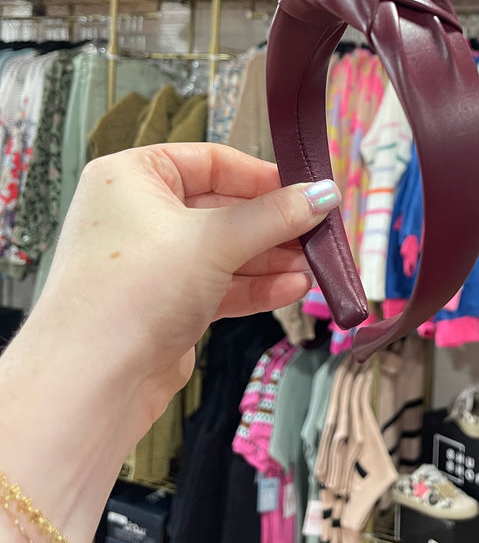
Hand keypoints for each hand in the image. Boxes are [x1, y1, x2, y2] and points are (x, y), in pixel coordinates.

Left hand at [32, 142, 339, 434]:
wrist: (90, 381)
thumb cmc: (135, 290)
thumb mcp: (214, 241)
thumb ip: (274, 216)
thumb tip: (324, 193)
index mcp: (132, 177)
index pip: (210, 161)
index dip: (261, 177)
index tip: (306, 190)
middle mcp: (137, 214)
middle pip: (222, 208)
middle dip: (273, 225)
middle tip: (319, 232)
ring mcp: (151, 262)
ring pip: (224, 250)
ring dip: (270, 259)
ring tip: (313, 267)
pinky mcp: (163, 304)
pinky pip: (217, 284)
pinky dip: (254, 287)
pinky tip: (291, 289)